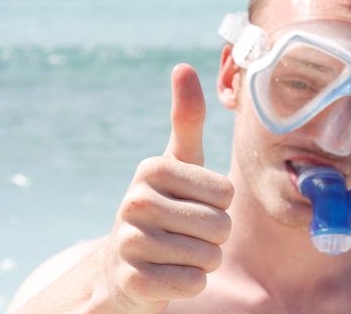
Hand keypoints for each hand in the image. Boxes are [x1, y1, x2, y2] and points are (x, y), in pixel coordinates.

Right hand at [105, 64, 233, 312]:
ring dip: (202, 261)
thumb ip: (185, 119)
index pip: (226, 193)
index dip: (219, 206)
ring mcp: (129, 243)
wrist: (125, 264)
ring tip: (177, 253)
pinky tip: (168, 275)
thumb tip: (183, 66)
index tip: (193, 205)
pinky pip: (192, 284)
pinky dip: (189, 283)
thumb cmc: (165, 208)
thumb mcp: (177, 164)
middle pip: (220, 226)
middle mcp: (135, 201)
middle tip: (186, 234)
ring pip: (208, 257)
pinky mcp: (132, 281)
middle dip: (214, 237)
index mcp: (152, 169)